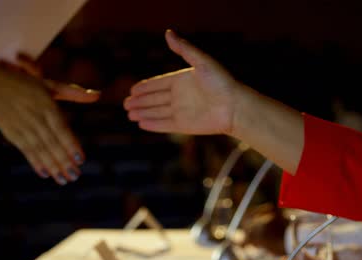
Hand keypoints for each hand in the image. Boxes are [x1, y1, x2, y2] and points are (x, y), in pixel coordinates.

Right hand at [0, 61, 99, 184]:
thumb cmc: (27, 85)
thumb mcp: (50, 85)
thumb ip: (74, 93)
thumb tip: (98, 95)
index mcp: (47, 105)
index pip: (61, 129)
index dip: (71, 145)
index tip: (81, 159)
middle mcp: (35, 118)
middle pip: (51, 143)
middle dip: (64, 161)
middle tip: (75, 176)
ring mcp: (23, 127)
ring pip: (40, 150)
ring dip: (52, 166)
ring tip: (63, 180)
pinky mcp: (12, 134)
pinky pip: (26, 151)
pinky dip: (35, 162)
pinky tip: (45, 173)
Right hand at [125, 29, 303, 174]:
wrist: (235, 107)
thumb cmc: (222, 82)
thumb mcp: (202, 62)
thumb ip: (184, 49)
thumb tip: (168, 32)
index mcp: (183, 81)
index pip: (159, 84)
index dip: (145, 87)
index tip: (132, 89)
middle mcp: (181, 96)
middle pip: (155, 99)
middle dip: (140, 101)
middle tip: (126, 103)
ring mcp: (182, 112)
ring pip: (157, 112)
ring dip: (143, 112)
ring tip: (129, 114)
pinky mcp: (184, 125)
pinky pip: (164, 124)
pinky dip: (152, 124)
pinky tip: (141, 124)